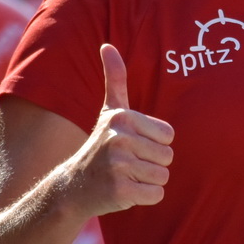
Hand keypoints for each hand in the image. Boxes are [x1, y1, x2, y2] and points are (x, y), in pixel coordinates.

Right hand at [68, 43, 174, 216]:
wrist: (74, 186)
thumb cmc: (100, 146)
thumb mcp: (109, 111)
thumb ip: (115, 79)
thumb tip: (108, 46)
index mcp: (123, 118)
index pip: (168, 135)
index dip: (154, 144)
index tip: (131, 146)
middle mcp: (119, 138)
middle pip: (167, 156)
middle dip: (151, 164)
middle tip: (127, 164)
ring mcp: (118, 165)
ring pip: (163, 176)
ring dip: (148, 181)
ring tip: (125, 176)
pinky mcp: (120, 190)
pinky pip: (156, 195)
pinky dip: (145, 197)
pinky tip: (124, 191)